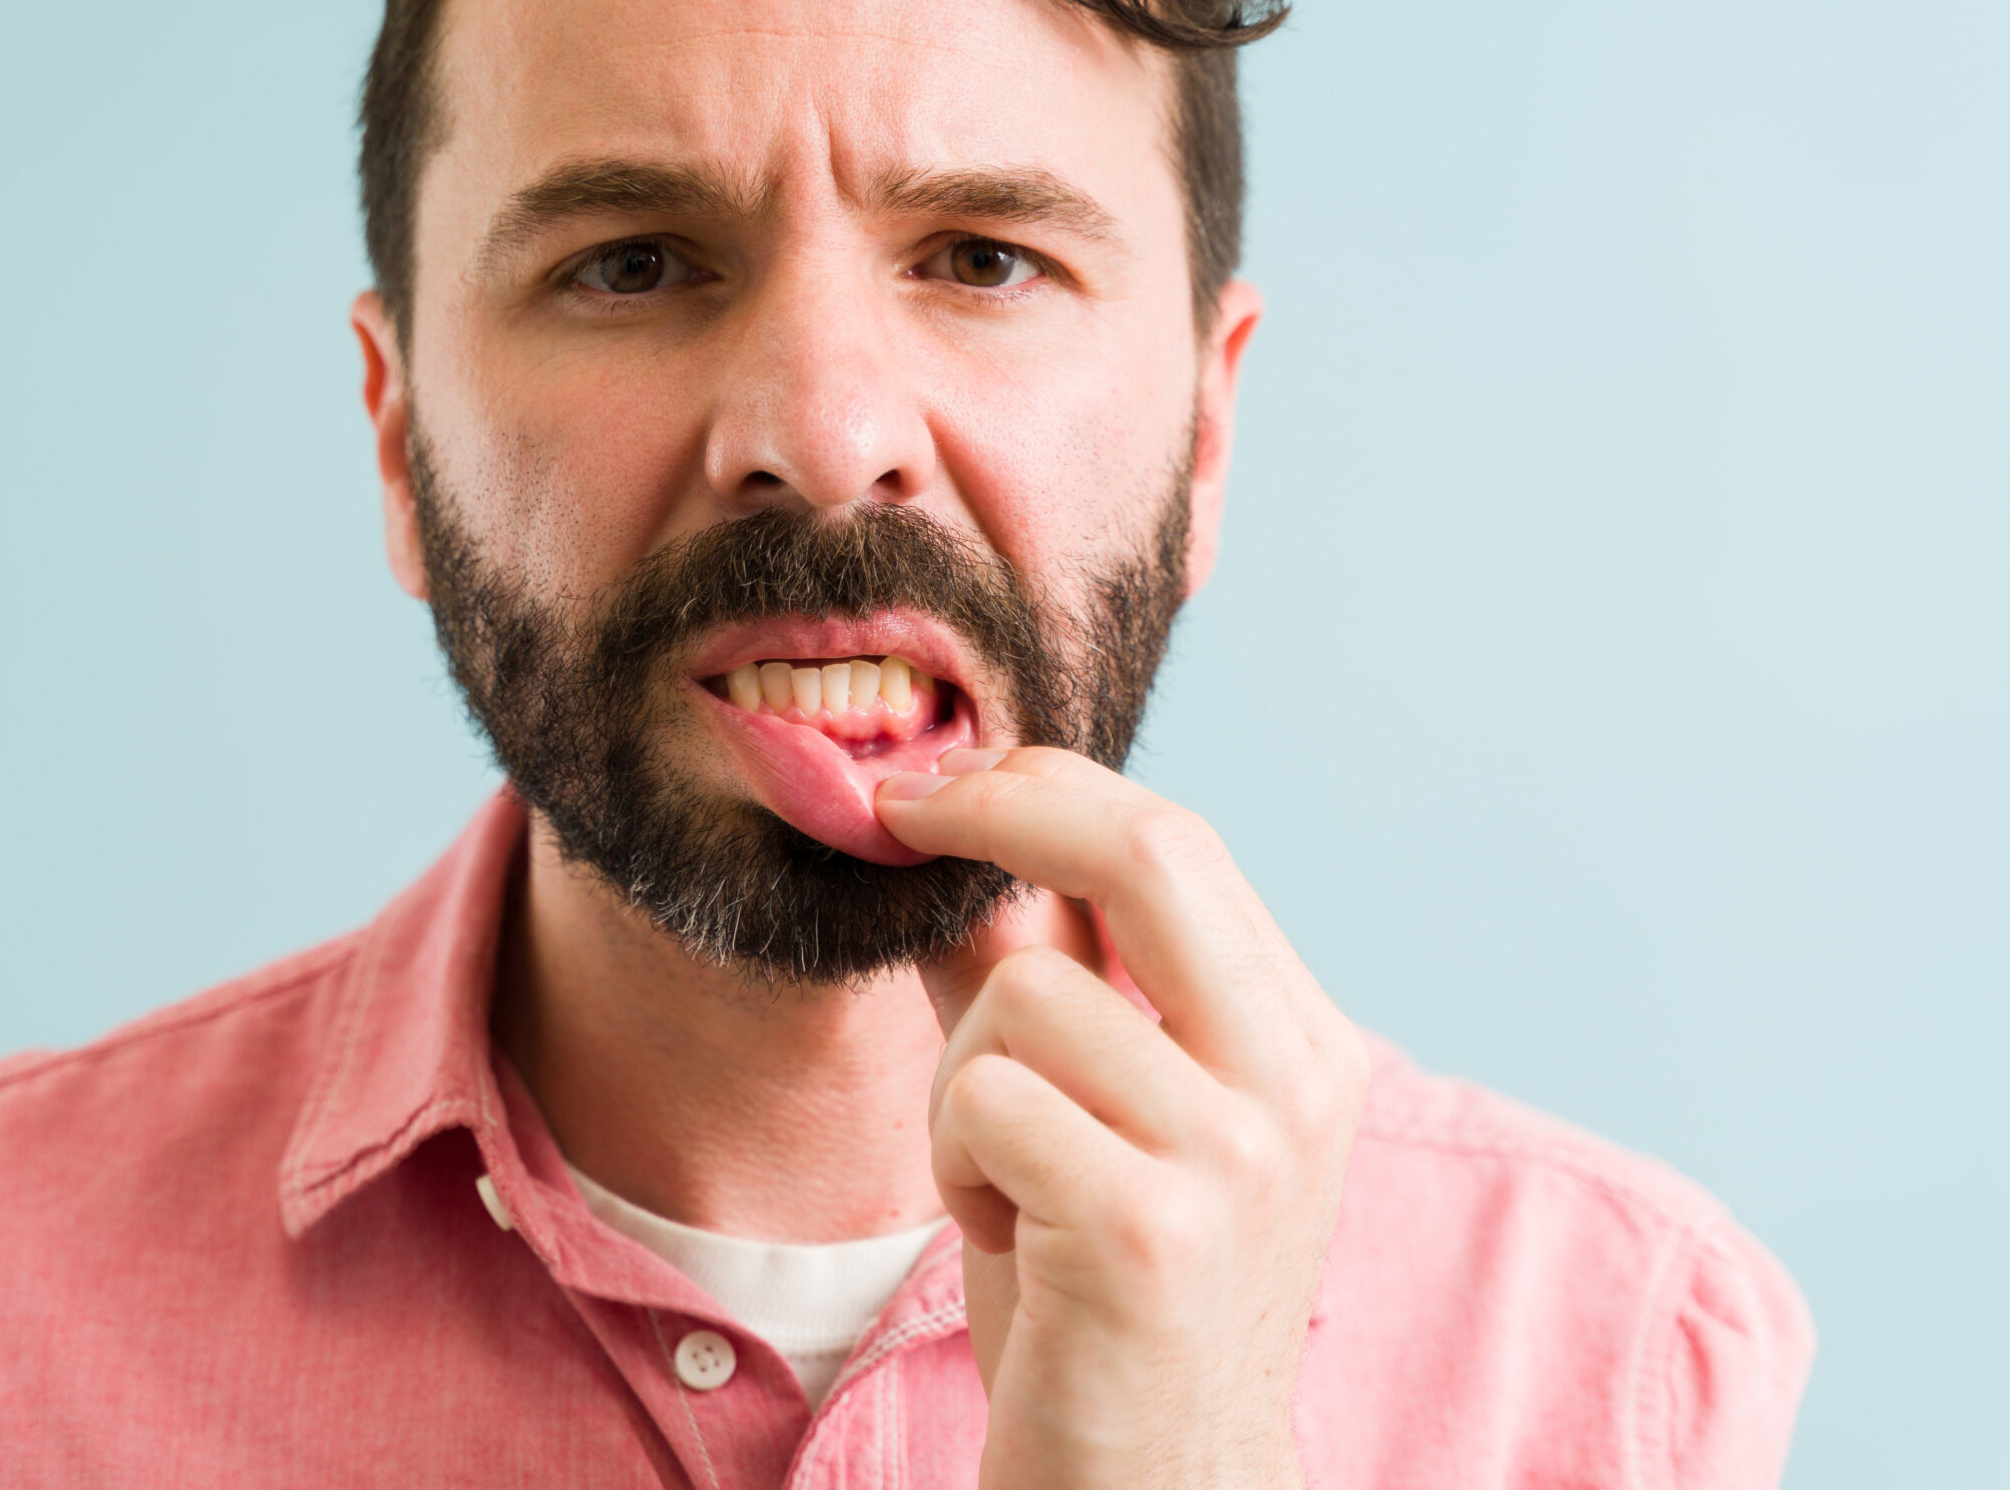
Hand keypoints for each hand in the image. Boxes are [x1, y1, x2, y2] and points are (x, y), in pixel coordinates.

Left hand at [876, 747, 1365, 1489]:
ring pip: (1024, 994)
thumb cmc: (1104, 1296)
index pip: (1180, 845)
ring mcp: (1235, 1159)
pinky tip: (1008, 1236)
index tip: (936, 782)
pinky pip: (983, 1099)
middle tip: (901, 810)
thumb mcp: (1089, 1116)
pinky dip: (955, 1162)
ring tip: (1004, 1180)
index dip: (1043, 787)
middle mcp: (1296, 1086)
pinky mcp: (1147, 1231)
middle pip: (1145, 854)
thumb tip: (950, 847)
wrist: (1156, 1486)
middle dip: (999, 806)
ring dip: (961, 1082)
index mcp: (1301, 1044)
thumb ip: (1040, 984)